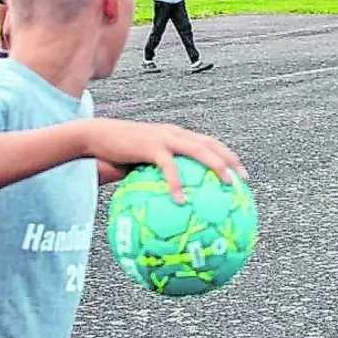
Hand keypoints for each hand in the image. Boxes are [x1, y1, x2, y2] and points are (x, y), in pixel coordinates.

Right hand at [79, 118, 246, 202]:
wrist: (93, 137)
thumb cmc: (115, 155)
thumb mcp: (139, 165)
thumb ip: (154, 178)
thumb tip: (166, 204)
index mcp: (174, 136)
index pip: (207, 143)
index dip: (226, 156)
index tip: (240, 173)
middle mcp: (174, 133)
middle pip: (210, 144)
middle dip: (230, 161)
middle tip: (244, 181)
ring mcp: (164, 137)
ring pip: (198, 150)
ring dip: (215, 166)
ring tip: (227, 185)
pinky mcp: (151, 146)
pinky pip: (169, 167)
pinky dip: (177, 183)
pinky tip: (181, 201)